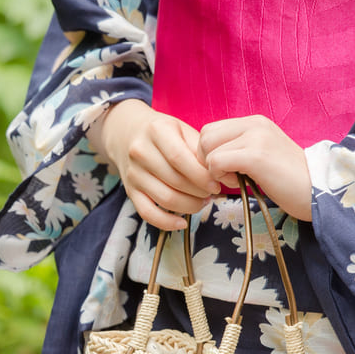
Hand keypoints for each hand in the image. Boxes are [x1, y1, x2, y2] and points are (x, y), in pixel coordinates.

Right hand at [87, 99, 216, 229]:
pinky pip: (147, 213)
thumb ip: (202, 151)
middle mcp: (140, 152)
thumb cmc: (163, 132)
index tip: (216, 184)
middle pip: (175, 181)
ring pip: (165, 199)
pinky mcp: (130, 191)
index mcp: (156, 131)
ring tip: (202, 202)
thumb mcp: (182, 130)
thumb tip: (227, 176)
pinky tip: (182, 223)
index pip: (179, 158)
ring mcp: (133, 174)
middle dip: (199, 192)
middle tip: (212, 193)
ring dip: (189, 206)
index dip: (201, 176)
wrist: (127, 133)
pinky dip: (166, 222)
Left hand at [199, 115, 313, 221]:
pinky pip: (216, 162)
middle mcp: (255, 124)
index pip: (211, 129)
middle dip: (207, 160)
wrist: (317, 191)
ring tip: (235, 179)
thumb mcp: (261, 154)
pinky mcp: (256, 155)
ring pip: (208, 149)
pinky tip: (237, 183)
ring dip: (214, 170)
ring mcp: (256, 137)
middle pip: (205, 136)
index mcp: (255, 122)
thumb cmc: (287, 180)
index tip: (225, 170)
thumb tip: (207, 155)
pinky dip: (219, 176)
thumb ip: (238, 148)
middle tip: (226, 176)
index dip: (210, 152)